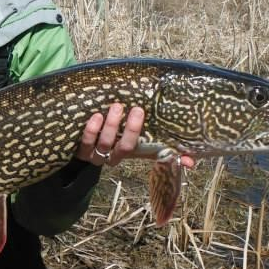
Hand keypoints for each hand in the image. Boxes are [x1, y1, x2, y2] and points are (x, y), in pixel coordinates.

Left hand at [76, 104, 195, 168]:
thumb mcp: (132, 138)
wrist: (77, 138)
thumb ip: (158, 143)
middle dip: (133, 130)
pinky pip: (86, 143)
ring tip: (116, 107)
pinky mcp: (80, 151)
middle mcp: (114, 156)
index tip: (181, 150)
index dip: (170, 157)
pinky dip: (91, 130)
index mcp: (132, 153)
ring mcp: (96, 155)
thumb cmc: (111, 133)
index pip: (153, 156)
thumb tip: (191, 160)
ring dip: (112, 126)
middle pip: (126, 148)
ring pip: (105, 145)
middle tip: (137, 110)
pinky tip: (95, 116)